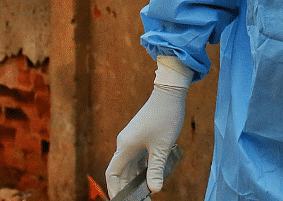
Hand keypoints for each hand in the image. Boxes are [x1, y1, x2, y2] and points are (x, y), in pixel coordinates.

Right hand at [105, 58, 191, 196]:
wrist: (170, 93)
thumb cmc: (165, 118)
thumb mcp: (162, 147)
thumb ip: (156, 169)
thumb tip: (154, 190)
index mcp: (125, 147)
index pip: (113, 173)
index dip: (115, 189)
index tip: (122, 200)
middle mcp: (125, 144)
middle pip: (122, 172)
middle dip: (129, 188)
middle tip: (141, 200)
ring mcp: (133, 140)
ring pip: (131, 166)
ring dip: (137, 179)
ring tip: (147, 193)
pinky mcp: (141, 137)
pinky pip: (138, 158)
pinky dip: (143, 169)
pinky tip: (152, 177)